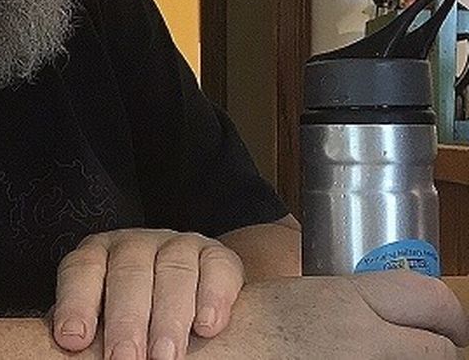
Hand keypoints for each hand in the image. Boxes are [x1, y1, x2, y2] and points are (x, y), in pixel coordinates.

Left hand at [52, 228, 242, 358]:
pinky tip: (207, 327)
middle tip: (123, 359)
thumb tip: (64, 352)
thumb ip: (90, 331)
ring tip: (165, 356)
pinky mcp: (215, 255)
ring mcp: (176, 245)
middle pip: (127, 272)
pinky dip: (213, 297)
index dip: (76, 303)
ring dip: (169, 318)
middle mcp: (134, 245)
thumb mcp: (104, 316)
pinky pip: (217, 267)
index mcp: (98, 256)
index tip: (73, 339)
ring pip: (173, 271)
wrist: (195, 287)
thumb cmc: (135, 312)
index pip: (81, 270)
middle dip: (126, 320)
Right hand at [196, 272, 468, 357]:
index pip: (430, 299)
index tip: (446, 323)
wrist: (205, 358)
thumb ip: (346, 303)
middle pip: (440, 348)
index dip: (446, 314)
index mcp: (345, 300)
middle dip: (433, 346)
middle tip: (423, 345)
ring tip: (376, 355)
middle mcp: (361, 339)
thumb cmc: (235, 329)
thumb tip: (385, 317)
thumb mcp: (295, 297)